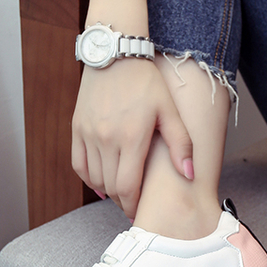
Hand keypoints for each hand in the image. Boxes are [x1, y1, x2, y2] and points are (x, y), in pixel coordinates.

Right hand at [71, 59, 192, 217]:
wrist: (116, 53)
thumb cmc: (147, 82)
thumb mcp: (170, 111)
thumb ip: (181, 144)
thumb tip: (189, 174)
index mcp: (131, 137)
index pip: (127, 187)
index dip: (133, 205)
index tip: (141, 213)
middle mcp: (106, 138)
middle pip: (111, 187)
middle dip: (123, 201)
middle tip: (134, 205)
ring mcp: (88, 133)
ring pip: (94, 179)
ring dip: (108, 191)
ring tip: (122, 193)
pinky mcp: (77, 127)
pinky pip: (79, 164)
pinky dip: (90, 178)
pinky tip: (102, 182)